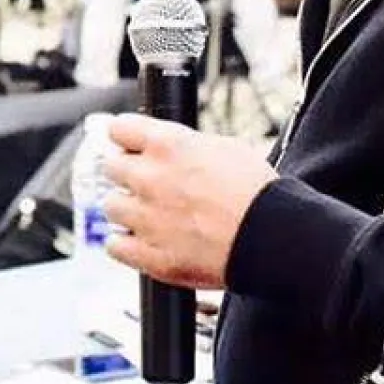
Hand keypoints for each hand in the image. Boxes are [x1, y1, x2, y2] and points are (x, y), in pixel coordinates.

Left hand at [103, 114, 275, 288]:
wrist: (274, 238)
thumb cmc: (256, 192)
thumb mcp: (223, 147)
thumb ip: (184, 145)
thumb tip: (166, 145)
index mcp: (167, 145)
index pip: (118, 129)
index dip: (125, 138)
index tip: (129, 145)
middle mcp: (149, 177)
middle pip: (109, 166)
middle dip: (125, 171)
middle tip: (145, 181)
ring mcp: (147, 218)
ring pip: (111, 206)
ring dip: (126, 208)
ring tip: (148, 214)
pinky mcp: (151, 255)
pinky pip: (115, 245)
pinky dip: (125, 243)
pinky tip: (141, 240)